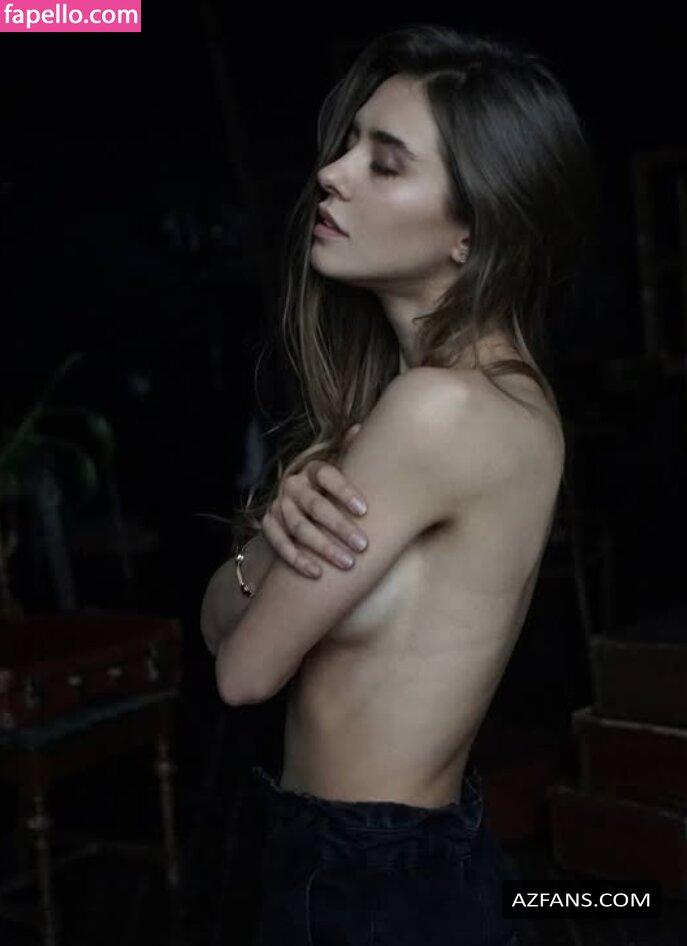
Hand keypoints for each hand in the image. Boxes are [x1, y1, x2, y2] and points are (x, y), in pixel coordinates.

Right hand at [261, 424, 368, 577]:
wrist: (297, 512)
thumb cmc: (330, 492)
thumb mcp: (340, 473)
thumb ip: (349, 454)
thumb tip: (359, 427)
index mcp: (311, 469)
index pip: (326, 474)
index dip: (344, 491)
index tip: (365, 511)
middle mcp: (292, 485)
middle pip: (314, 505)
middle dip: (339, 527)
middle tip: (362, 545)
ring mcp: (278, 505)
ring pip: (298, 527)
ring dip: (323, 547)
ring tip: (347, 563)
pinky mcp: (268, 526)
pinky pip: (280, 543)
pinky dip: (298, 560)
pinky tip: (317, 574)